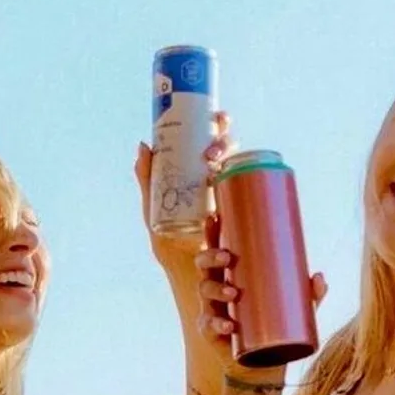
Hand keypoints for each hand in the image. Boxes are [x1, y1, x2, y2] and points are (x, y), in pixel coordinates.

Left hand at [134, 111, 235, 273]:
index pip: (217, 144)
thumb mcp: (154, 212)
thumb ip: (148, 182)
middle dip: (224, 142)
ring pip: (241, 172)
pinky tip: (235, 186)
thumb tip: (143, 145)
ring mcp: (232, 204)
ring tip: (213, 166)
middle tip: (208, 152)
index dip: (221, 126)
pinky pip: (251, 206)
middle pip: (231, 153)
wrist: (186, 276)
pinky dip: (247, 191)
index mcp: (203, 178)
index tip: (219, 117)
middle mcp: (221, 186)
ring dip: (232, 162)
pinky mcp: (241, 223)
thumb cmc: (170, 244)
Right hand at [195, 222, 328, 360]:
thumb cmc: (277, 329)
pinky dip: (218, 324)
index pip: (217, 249)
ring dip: (216, 289)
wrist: (265, 366)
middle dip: (211, 257)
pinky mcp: (211, 333)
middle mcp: (217, 290)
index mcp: (231, 276)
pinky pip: (209, 325)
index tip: (214, 216)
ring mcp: (211, 311)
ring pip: (204, 292)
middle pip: (204, 266)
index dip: (212, 233)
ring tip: (233, 294)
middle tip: (228, 258)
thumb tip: (319, 277)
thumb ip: (310, 295)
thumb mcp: (298, 310)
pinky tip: (229, 326)